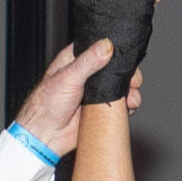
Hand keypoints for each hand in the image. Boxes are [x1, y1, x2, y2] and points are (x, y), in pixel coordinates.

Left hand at [12, 26, 148, 157]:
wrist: (47, 134)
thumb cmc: (47, 104)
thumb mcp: (68, 77)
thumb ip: (88, 62)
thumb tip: (106, 46)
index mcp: (76, 60)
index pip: (101, 49)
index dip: (117, 53)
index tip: (127, 61)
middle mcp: (88, 75)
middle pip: (115, 70)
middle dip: (128, 76)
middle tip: (134, 83)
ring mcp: (95, 92)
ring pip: (120, 88)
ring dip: (130, 93)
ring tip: (131, 99)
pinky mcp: (100, 109)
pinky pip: (119, 105)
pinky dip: (127, 107)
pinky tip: (128, 109)